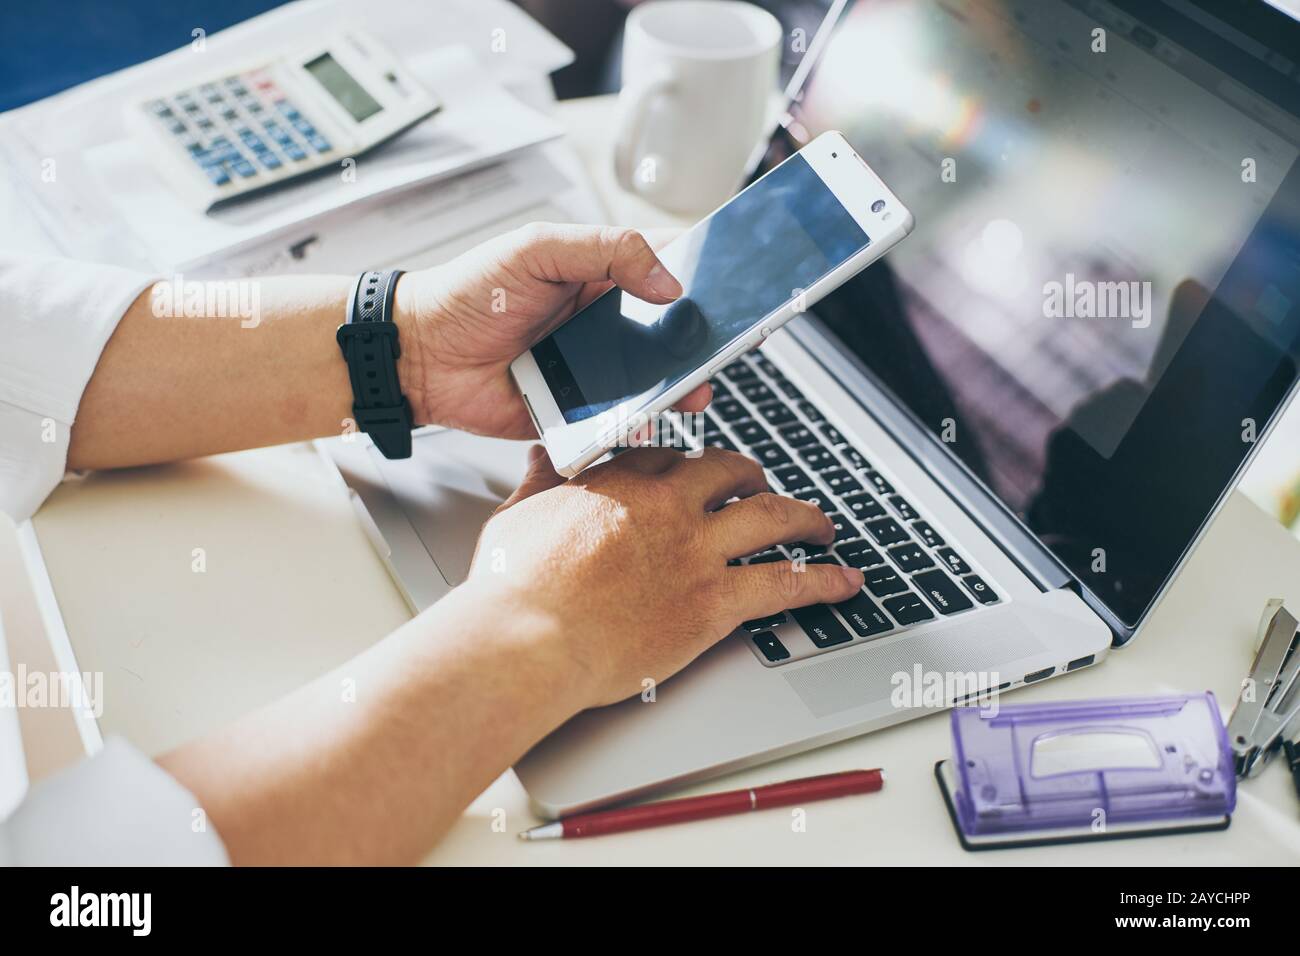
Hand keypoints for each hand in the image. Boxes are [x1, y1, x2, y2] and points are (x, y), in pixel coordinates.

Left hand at [395, 223, 710, 438]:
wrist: (421, 355)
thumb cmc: (469, 293)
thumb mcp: (538, 249)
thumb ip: (606, 251)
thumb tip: (669, 281)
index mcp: (600, 274)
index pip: (665, 266)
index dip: (703, 273)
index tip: (735, 282)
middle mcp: (604, 321)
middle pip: (670, 329)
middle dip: (702, 337)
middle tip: (728, 342)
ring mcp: (594, 367)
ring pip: (654, 378)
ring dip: (681, 383)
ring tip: (696, 386)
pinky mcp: (579, 410)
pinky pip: (620, 418)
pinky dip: (641, 421)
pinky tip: (652, 416)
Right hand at [462, 446, 865, 707]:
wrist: (529, 638)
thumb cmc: (514, 586)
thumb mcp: (519, 515)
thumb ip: (540, 480)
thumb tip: (541, 453)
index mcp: (621, 480)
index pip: (673, 458)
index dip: (692, 467)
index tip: (700, 475)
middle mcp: (668, 505)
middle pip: (731, 473)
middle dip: (754, 478)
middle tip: (764, 488)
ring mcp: (696, 551)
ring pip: (773, 517)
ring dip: (805, 519)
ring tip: (823, 528)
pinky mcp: (714, 601)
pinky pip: (785, 584)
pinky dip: (823, 582)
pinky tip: (845, 582)